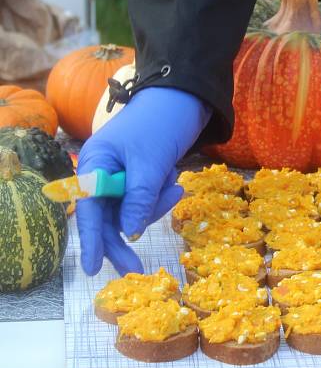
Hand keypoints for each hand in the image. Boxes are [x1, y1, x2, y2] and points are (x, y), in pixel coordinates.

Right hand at [77, 87, 210, 275]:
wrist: (186, 99)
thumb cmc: (161, 124)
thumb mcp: (150, 163)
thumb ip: (138, 198)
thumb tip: (127, 233)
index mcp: (94, 163)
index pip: (88, 209)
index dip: (91, 239)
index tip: (92, 268)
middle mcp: (103, 171)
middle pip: (107, 216)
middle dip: (124, 236)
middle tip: (135, 266)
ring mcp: (122, 174)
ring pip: (132, 210)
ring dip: (155, 206)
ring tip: (175, 186)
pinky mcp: (141, 176)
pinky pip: (147, 199)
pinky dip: (161, 196)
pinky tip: (175, 180)